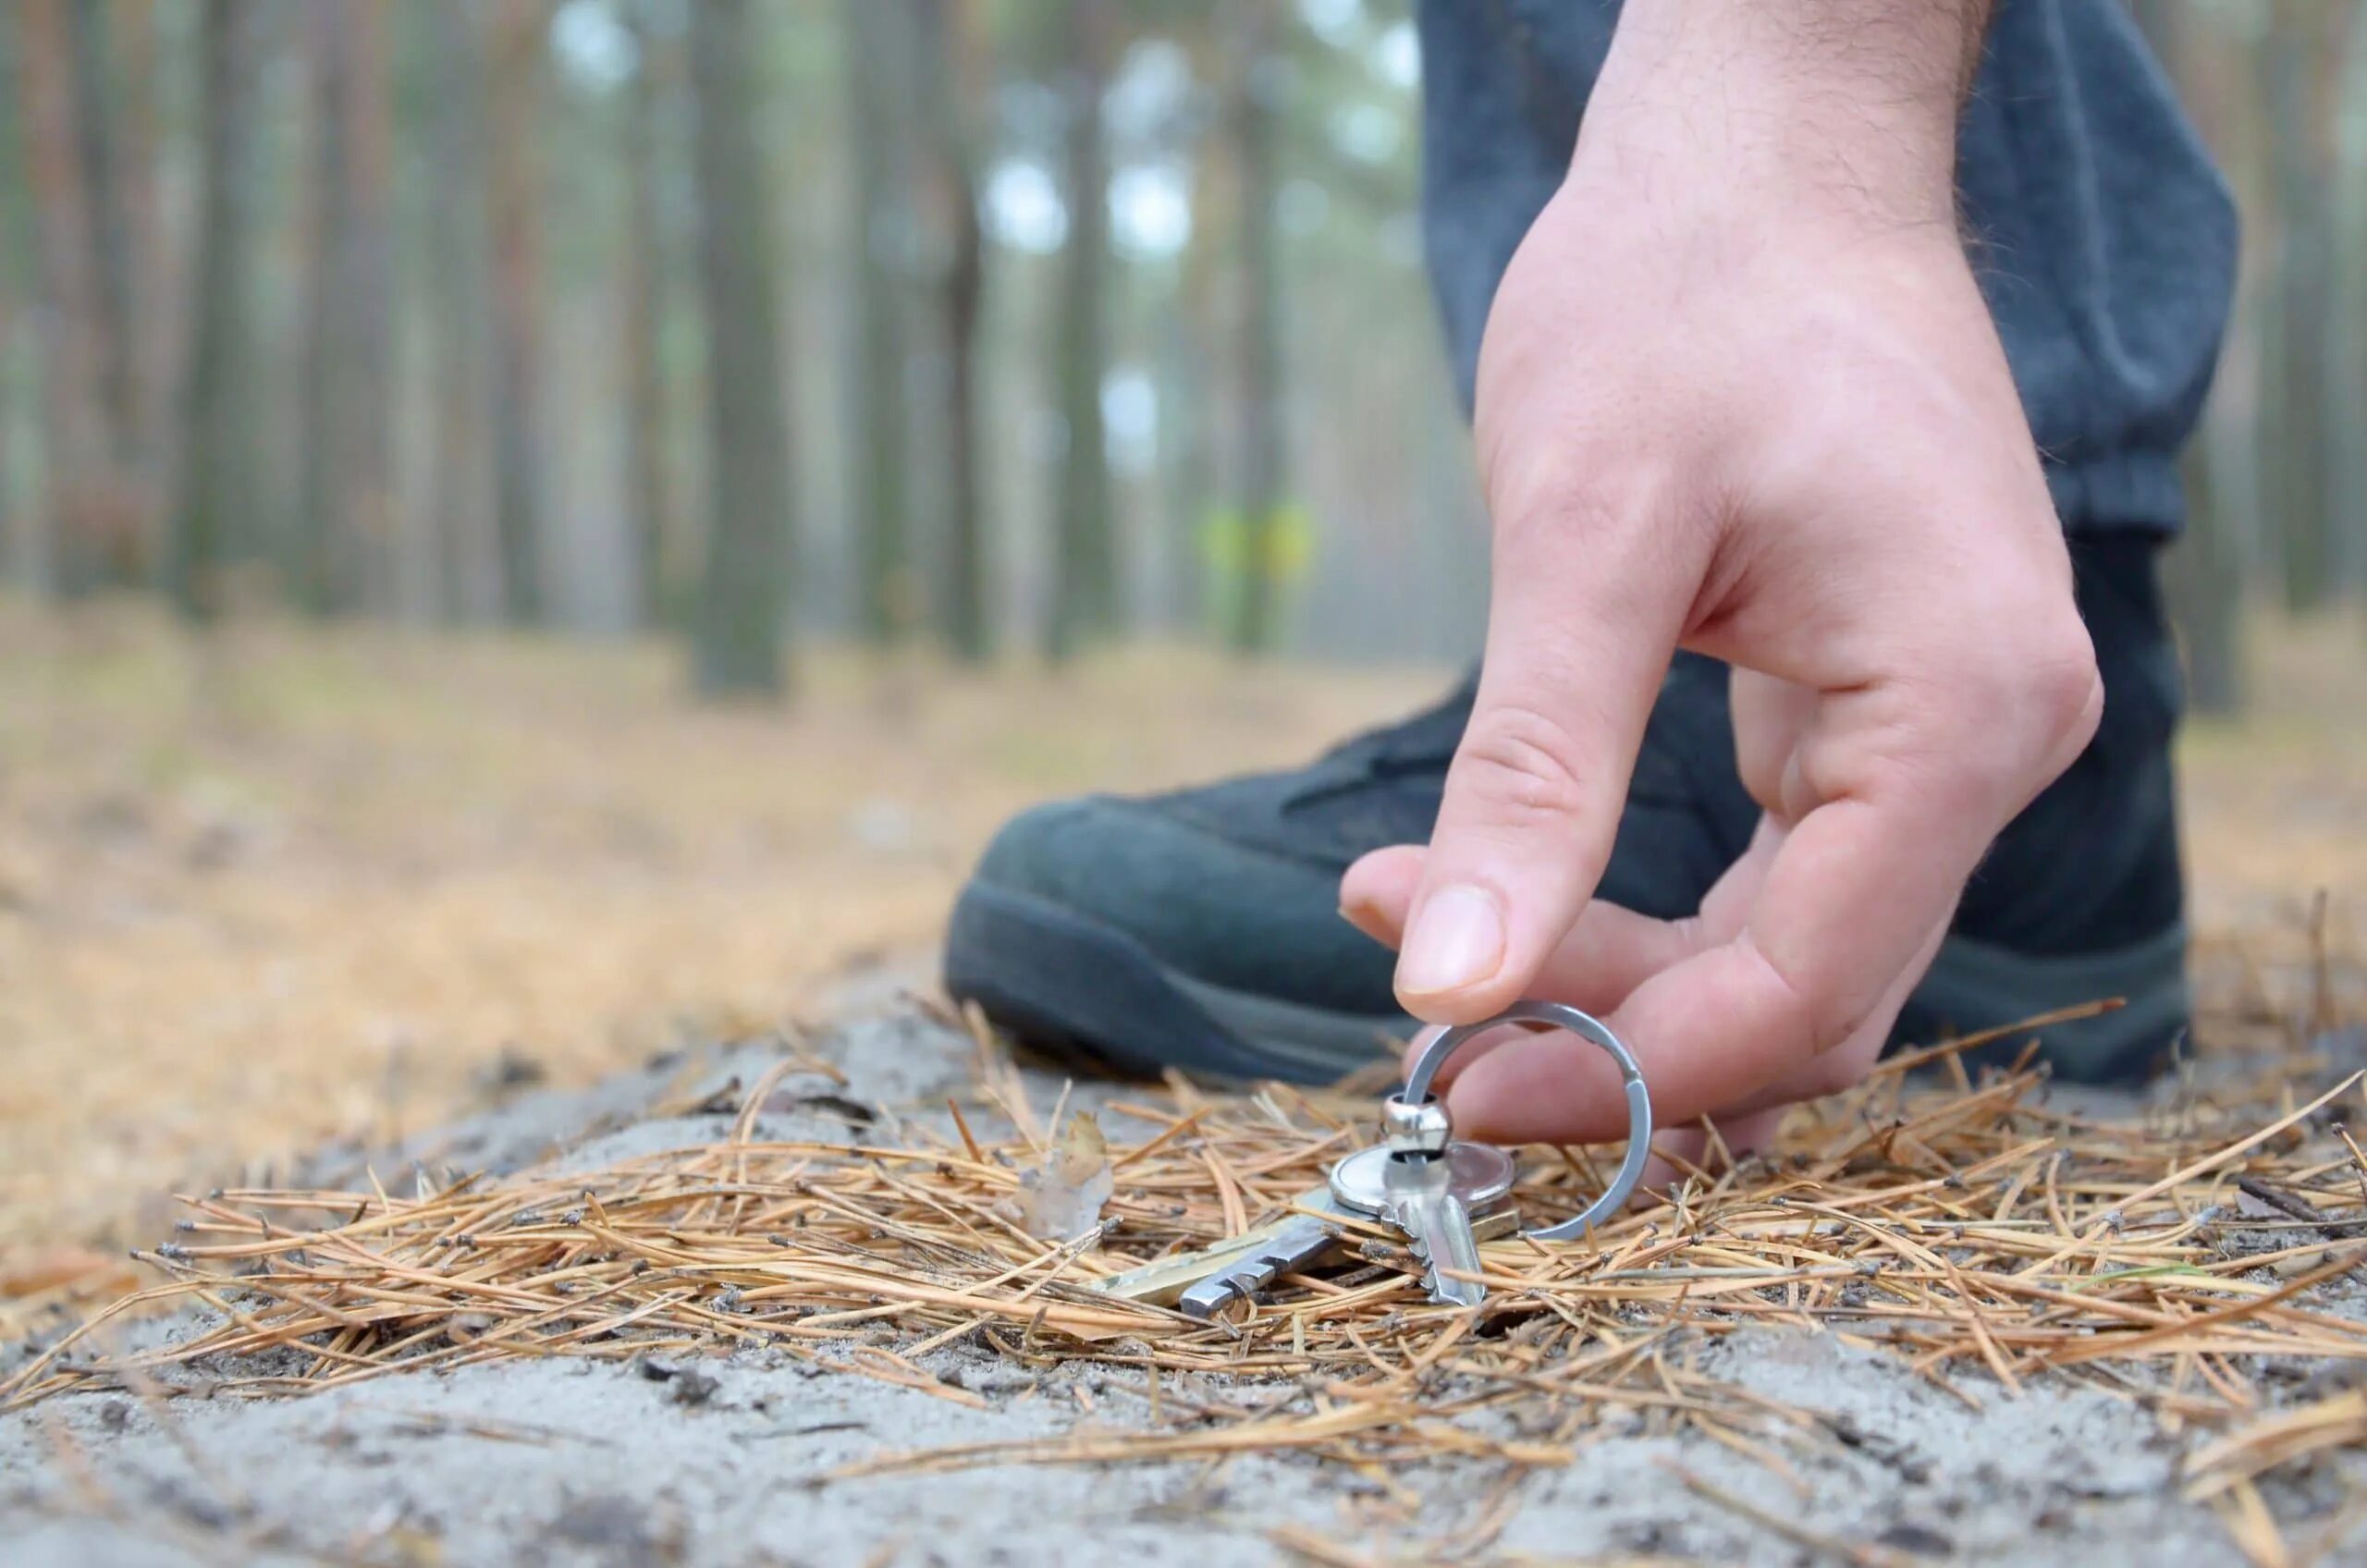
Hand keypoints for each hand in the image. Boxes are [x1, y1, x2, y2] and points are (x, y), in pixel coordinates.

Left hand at [1340, 1, 2098, 1157]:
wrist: (1759, 154)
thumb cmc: (1686, 291)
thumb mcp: (1585, 533)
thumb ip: (1534, 774)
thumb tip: (1449, 987)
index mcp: (1963, 708)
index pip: (1806, 989)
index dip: (1628, 1066)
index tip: (1456, 1078)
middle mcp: (1992, 738)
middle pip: (1801, 995)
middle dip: (1606, 1031)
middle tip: (1422, 1036)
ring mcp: (1945, 728)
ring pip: (1783, 949)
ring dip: (1610, 973)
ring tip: (1418, 920)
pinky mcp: (1878, 708)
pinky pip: (1775, 872)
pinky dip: (1641, 906)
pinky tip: (1504, 878)